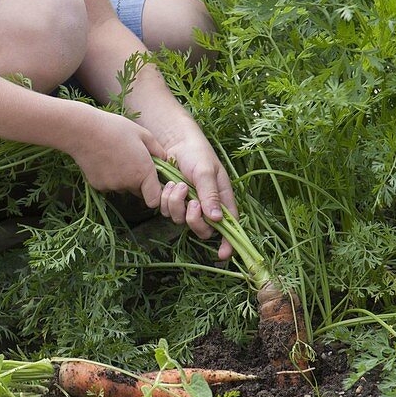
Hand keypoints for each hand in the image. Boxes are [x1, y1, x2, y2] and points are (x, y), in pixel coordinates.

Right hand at [68, 107, 165, 207]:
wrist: (84, 130)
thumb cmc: (116, 128)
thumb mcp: (142, 134)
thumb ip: (158, 150)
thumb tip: (165, 160)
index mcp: (143, 172)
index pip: (154, 200)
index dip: (156, 194)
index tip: (153, 182)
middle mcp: (128, 183)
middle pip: (138, 191)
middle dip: (139, 181)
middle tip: (132, 160)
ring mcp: (111, 186)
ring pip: (122, 187)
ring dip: (122, 178)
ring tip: (115, 156)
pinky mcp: (97, 186)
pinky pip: (108, 185)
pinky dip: (108, 177)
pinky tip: (103, 159)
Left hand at [160, 128, 237, 259]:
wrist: (175, 142)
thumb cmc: (197, 154)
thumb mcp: (206, 172)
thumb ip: (210, 195)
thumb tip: (217, 219)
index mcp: (222, 201)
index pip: (229, 228)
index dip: (228, 244)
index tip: (222, 254)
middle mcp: (207, 207)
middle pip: (203, 230)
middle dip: (194, 220)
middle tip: (191, 202)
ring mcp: (188, 206)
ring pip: (181, 221)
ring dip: (177, 204)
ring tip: (178, 184)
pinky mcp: (173, 202)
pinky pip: (167, 212)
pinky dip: (166, 200)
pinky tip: (168, 184)